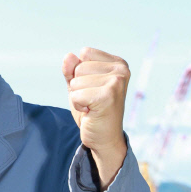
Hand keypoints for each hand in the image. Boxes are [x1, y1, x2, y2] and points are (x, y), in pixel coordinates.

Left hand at [62, 48, 128, 188]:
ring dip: (78, 97)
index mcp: (118, 63)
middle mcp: (121, 70)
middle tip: (92, 100)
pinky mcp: (108, 96)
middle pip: (78, 68)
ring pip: (76, 82)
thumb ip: (72, 69)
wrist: (104, 138)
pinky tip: (91, 112)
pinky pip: (75, 95)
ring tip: (92, 106)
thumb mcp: (79, 86)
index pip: (85, 53)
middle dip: (78, 86)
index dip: (80, 72)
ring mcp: (116, 82)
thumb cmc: (92, 110)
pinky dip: (78, 106)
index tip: (92, 88)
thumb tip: (68, 56)